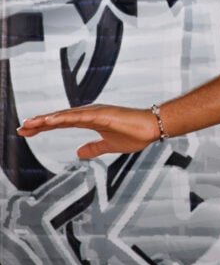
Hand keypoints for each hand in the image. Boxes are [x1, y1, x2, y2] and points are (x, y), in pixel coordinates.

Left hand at [16, 104, 160, 158]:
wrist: (153, 127)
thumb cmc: (136, 133)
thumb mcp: (109, 145)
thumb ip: (94, 147)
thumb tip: (78, 152)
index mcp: (91, 120)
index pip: (62, 123)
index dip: (44, 127)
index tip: (28, 131)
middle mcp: (90, 113)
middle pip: (59, 118)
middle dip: (39, 123)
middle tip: (21, 128)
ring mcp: (96, 112)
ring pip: (66, 116)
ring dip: (47, 119)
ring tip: (30, 124)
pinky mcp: (102, 114)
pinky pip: (79, 116)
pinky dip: (64, 117)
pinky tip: (51, 120)